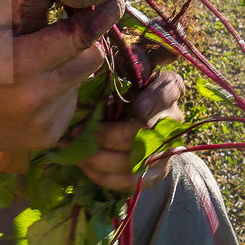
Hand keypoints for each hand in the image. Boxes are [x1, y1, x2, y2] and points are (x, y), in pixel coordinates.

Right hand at [0, 0, 122, 159]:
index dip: (102, 14)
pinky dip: (59, 90)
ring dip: (68, 65)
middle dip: (85, 40)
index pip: (82, 36)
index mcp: (22, 65)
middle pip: (93, 59)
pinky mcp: (48, 136)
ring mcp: (46, 122)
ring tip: (33, 65)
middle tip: (65, 30)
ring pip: (81, 80)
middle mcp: (38, 98)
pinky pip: (70, 102)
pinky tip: (29, 89)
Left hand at [74, 70, 184, 192]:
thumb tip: (103, 62)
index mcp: (168, 90)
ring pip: (132, 160)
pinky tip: (84, 166)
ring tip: (72, 150)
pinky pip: (129, 182)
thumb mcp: (125, 74)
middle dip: (104, 136)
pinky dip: (103, 176)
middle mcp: (173, 122)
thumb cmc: (125, 93)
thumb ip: (121, 69)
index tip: (137, 108)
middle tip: (74, 133)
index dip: (155, 101)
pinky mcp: (155, 174)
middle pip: (141, 134)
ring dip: (97, 158)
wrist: (141, 128)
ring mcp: (166, 151)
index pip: (170, 91)